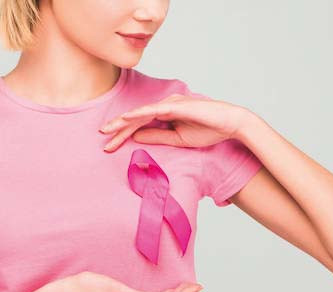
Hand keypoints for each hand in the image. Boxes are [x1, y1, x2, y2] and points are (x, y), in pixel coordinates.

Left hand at [99, 93, 250, 152]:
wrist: (230, 124)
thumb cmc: (208, 130)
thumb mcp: (177, 139)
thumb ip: (157, 137)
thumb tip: (136, 137)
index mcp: (165, 114)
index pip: (139, 124)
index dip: (123, 134)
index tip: (110, 146)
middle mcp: (165, 106)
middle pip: (136, 118)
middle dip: (118, 129)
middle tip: (103, 138)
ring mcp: (170, 103)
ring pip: (141, 113)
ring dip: (123, 121)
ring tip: (108, 129)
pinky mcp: (176, 105)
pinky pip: (153, 110)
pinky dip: (139, 114)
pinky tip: (126, 118)